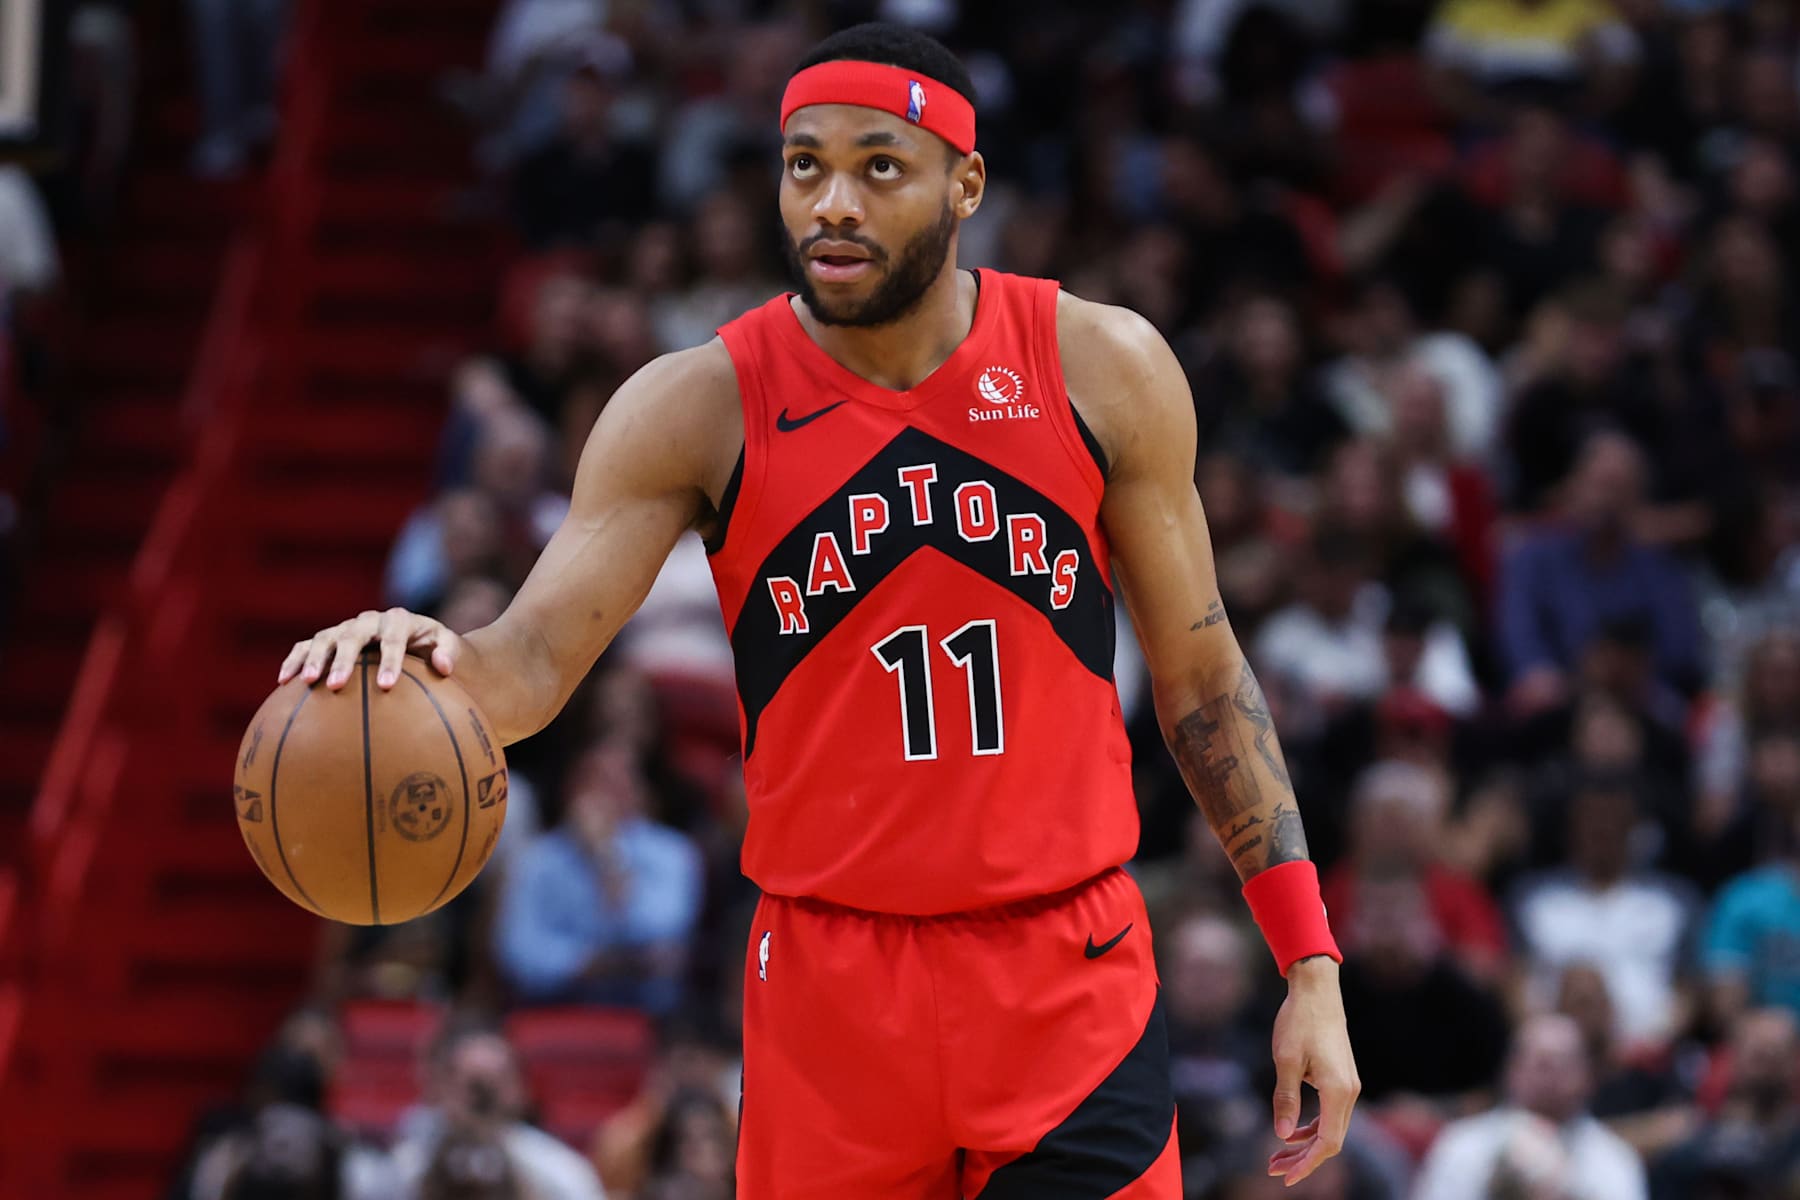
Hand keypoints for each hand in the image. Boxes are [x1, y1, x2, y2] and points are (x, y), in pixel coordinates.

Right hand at [277, 607, 461, 690]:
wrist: (416, 639)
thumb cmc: (433, 647)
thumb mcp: (448, 646)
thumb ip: (449, 652)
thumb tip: (444, 667)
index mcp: (399, 620)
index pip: (393, 638)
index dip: (389, 660)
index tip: (386, 686)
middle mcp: (369, 621)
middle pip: (353, 635)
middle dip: (344, 660)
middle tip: (337, 686)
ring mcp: (345, 629)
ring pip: (325, 638)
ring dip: (314, 659)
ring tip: (308, 683)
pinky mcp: (328, 638)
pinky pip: (305, 646)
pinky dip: (294, 660)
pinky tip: (283, 682)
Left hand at [1268, 957, 1359, 1187]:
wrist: (1316, 990)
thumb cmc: (1299, 1021)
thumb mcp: (1285, 1059)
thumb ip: (1285, 1098)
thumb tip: (1282, 1135)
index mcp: (1338, 1091)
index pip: (1328, 1143)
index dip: (1307, 1164)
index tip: (1285, 1178)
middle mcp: (1349, 1092)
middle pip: (1331, 1141)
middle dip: (1302, 1159)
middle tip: (1272, 1169)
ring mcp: (1348, 1085)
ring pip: (1331, 1128)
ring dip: (1305, 1145)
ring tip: (1277, 1156)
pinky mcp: (1342, 1078)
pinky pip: (1329, 1114)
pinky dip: (1311, 1126)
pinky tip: (1291, 1132)